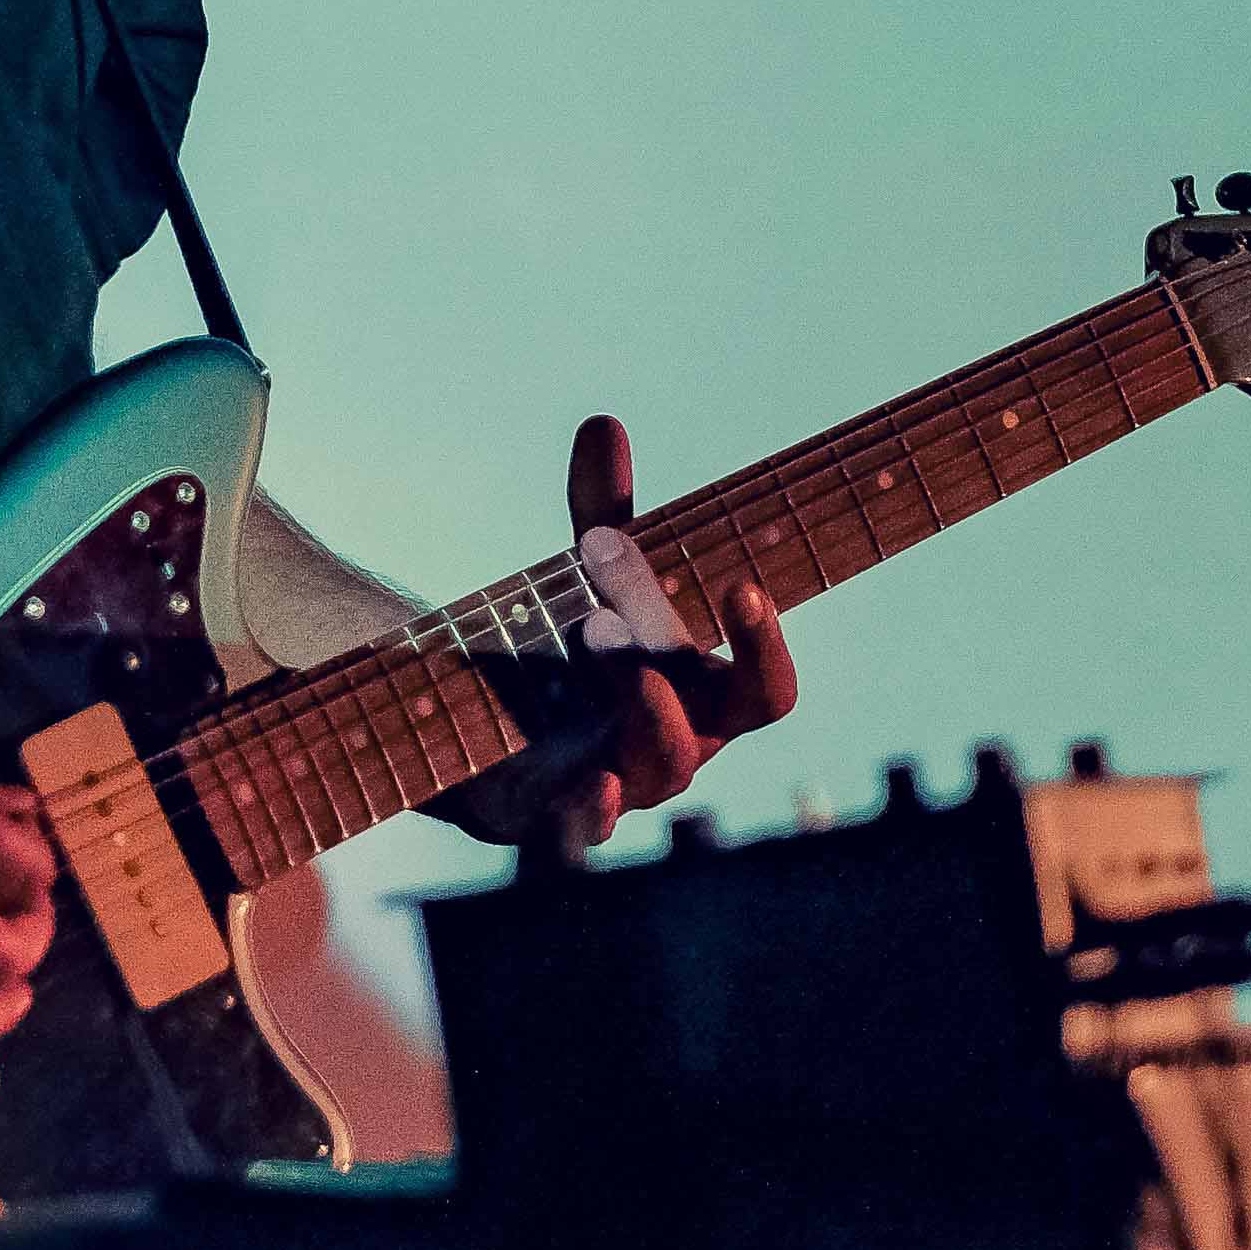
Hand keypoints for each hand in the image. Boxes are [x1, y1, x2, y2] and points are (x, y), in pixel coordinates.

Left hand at [444, 411, 799, 845]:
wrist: (485, 728)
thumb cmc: (566, 653)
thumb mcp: (581, 579)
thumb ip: (599, 512)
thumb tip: (603, 422)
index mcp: (702, 695)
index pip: (764, 687)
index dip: (765, 645)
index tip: (745, 589)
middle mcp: (674, 745)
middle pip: (719, 725)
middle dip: (696, 672)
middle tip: (654, 612)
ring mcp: (621, 786)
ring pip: (660, 768)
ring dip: (644, 709)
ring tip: (606, 646)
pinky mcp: (555, 814)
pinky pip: (587, 827)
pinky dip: (593, 810)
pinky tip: (593, 783)